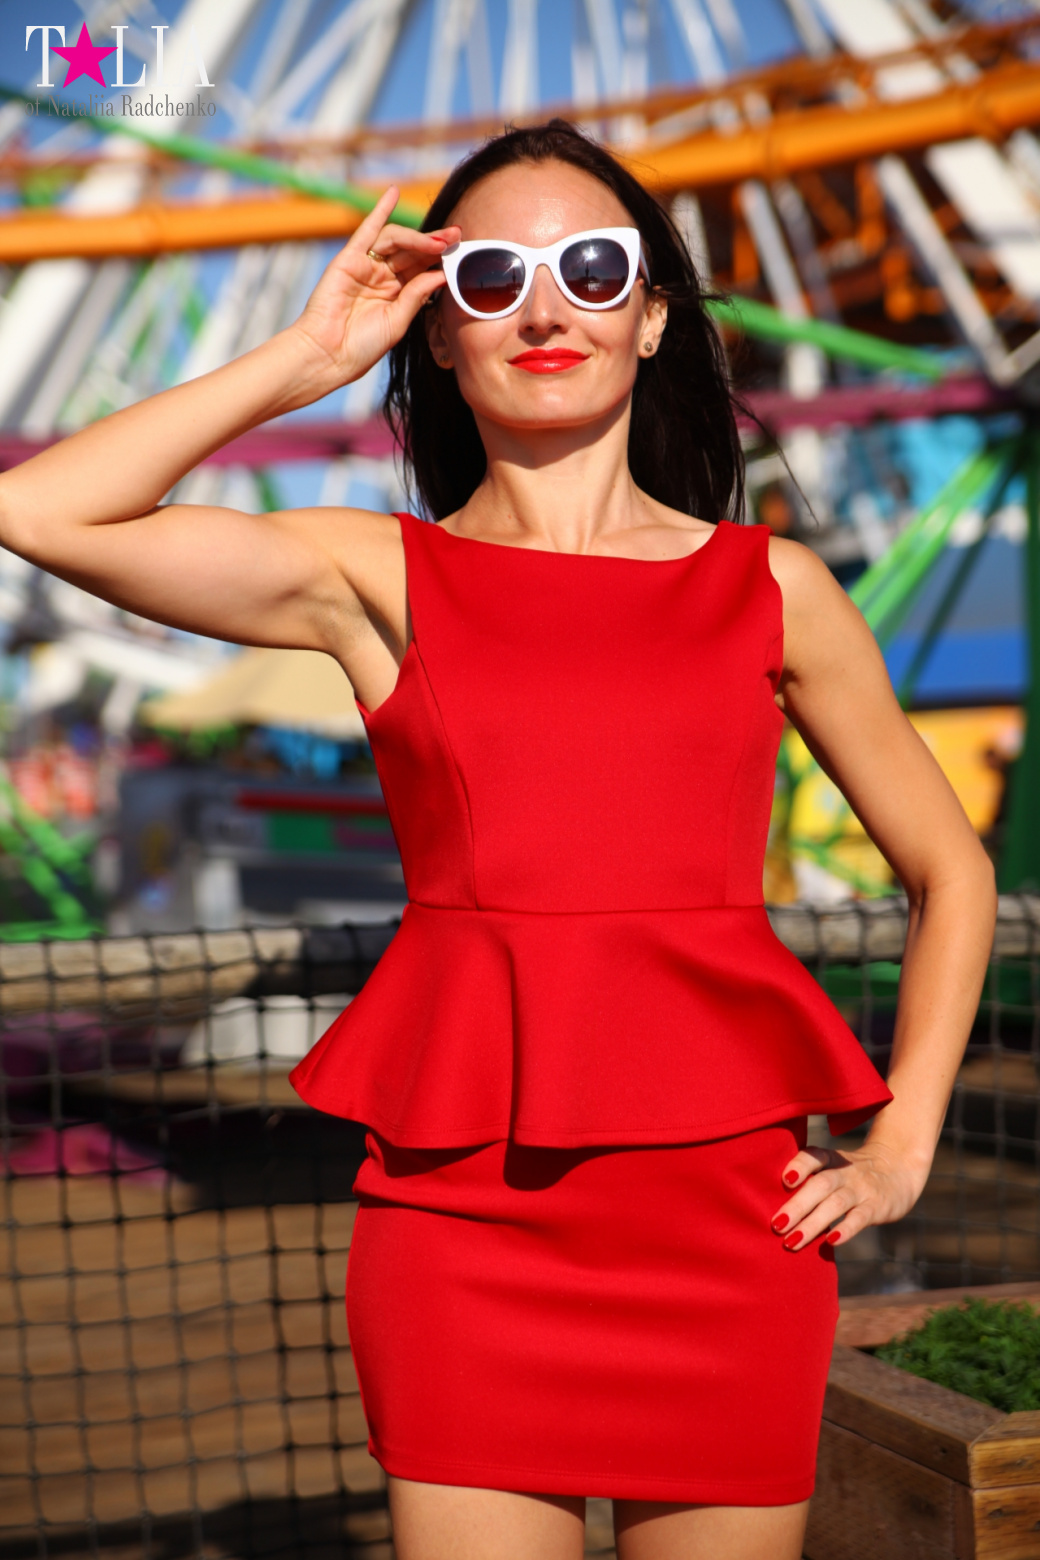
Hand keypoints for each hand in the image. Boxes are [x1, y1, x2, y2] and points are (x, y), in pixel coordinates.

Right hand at [291, 185, 459, 391]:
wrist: (327, 356)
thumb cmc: (361, 348)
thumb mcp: (397, 322)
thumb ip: (416, 296)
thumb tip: (440, 274)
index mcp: (396, 295)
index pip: (422, 269)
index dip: (440, 260)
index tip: (461, 252)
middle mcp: (382, 278)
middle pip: (412, 253)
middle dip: (435, 244)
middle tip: (457, 236)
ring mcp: (365, 267)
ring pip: (395, 242)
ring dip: (417, 238)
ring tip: (438, 241)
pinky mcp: (348, 260)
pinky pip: (366, 231)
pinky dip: (379, 211)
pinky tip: (393, 193)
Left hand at [769, 1137, 930, 1250]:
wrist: (899, 1169)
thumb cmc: (853, 1173)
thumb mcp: (834, 1167)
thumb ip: (809, 1179)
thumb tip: (774, 1204)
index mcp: (832, 1159)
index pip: (814, 1157)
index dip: (799, 1165)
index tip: (784, 1180)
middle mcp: (845, 1172)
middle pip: (820, 1185)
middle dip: (797, 1205)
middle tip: (776, 1225)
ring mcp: (862, 1189)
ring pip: (836, 1204)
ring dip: (813, 1223)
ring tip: (792, 1241)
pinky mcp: (877, 1207)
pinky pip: (861, 1217)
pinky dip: (846, 1229)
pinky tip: (830, 1241)